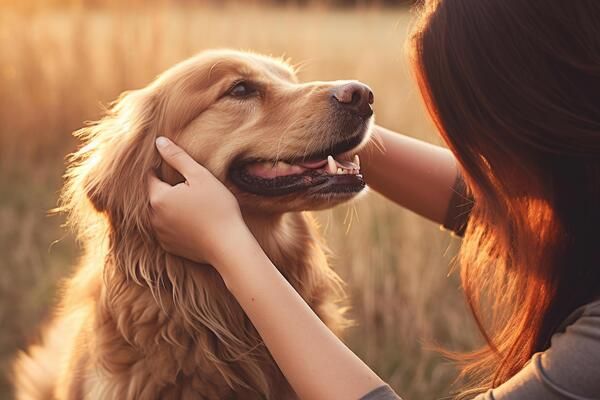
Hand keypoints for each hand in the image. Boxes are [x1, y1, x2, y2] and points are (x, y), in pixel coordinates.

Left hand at [148, 136, 249, 266]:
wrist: (228, 245)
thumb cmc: (217, 207)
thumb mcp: (200, 176)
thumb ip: (177, 157)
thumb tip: (159, 141)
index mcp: (158, 197)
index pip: (150, 177)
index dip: (161, 169)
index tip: (176, 168)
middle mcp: (153, 217)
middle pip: (153, 196)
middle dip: (165, 188)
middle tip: (186, 186)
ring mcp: (160, 234)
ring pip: (158, 213)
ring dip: (169, 207)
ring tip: (190, 203)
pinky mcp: (169, 247)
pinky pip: (166, 229)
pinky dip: (174, 224)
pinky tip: (192, 221)